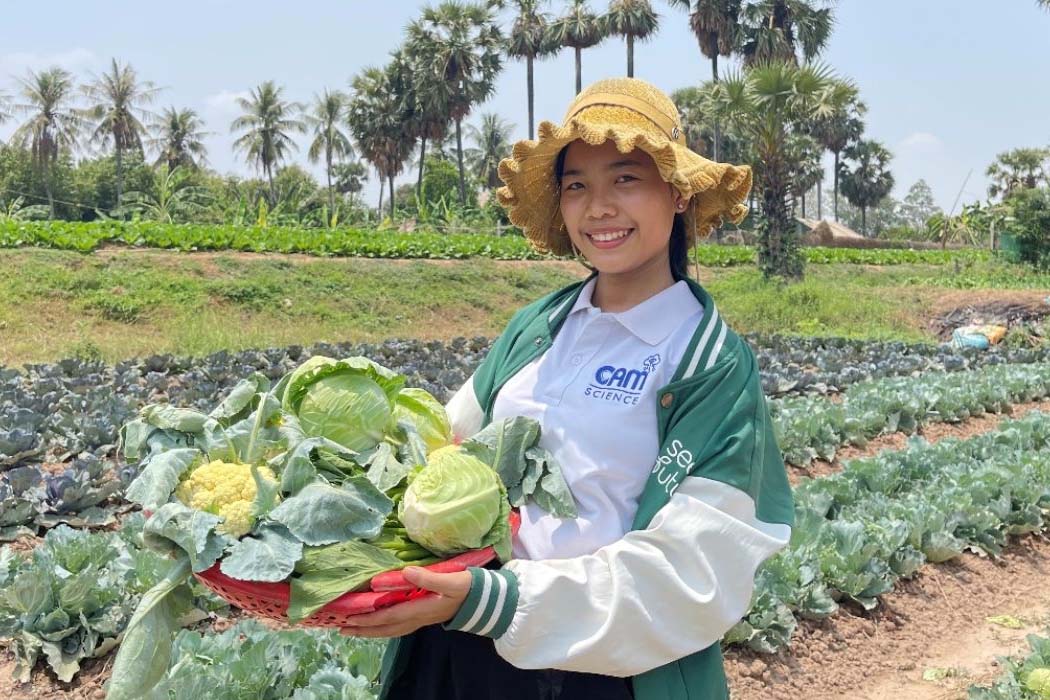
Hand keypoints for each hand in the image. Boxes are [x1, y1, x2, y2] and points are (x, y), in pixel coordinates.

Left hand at [339, 567, 471, 637]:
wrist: (483, 599)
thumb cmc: (467, 587)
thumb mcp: (451, 580)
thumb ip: (428, 577)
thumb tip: (405, 572)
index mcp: (421, 609)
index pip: (390, 616)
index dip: (369, 618)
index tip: (350, 618)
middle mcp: (418, 617)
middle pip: (386, 628)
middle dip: (364, 629)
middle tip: (341, 629)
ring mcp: (420, 619)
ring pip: (391, 630)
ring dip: (371, 631)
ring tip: (353, 630)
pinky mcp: (423, 616)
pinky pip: (398, 626)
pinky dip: (384, 627)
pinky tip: (378, 625)